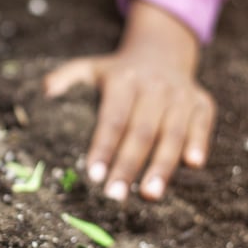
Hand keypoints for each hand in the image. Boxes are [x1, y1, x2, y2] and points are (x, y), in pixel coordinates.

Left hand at [44, 0, 215, 201]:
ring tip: (150, 195)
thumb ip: (66, 77)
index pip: (112, 119)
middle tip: (115, 196)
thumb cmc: (119, 72)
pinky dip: (198, 142)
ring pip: (171, 133)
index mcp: (124, 81)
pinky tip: (192, 165)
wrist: (162, 51)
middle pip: (141, 131)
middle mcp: (154, 86)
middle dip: (128, 166)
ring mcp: (181, 94)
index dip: (103, 147)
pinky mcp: (202, 102)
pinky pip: (202, 124)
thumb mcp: (90, 67)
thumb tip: (45, 92)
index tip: (93, 175)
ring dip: (162, 166)